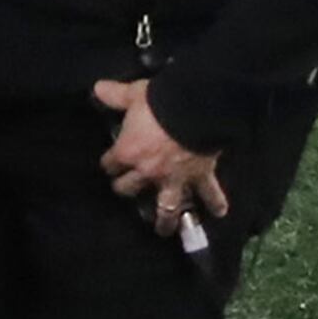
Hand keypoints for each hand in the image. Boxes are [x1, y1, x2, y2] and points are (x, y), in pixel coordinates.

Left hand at [94, 78, 228, 236]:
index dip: (109, 163)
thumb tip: (98, 87)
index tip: (110, 162)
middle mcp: (148, 171)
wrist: (196, 110)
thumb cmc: (159, 103)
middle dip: (126, 189)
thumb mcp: (133, 95)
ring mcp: (175, 178)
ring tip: (164, 231)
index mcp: (127, 153)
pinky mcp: (201, 176)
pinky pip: (210, 193)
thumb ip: (115, 95)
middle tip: (127, 191)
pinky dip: (216, 203)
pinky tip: (220, 213)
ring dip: (166, 220)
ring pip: (167, 205)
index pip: (110, 164)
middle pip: (130, 188)